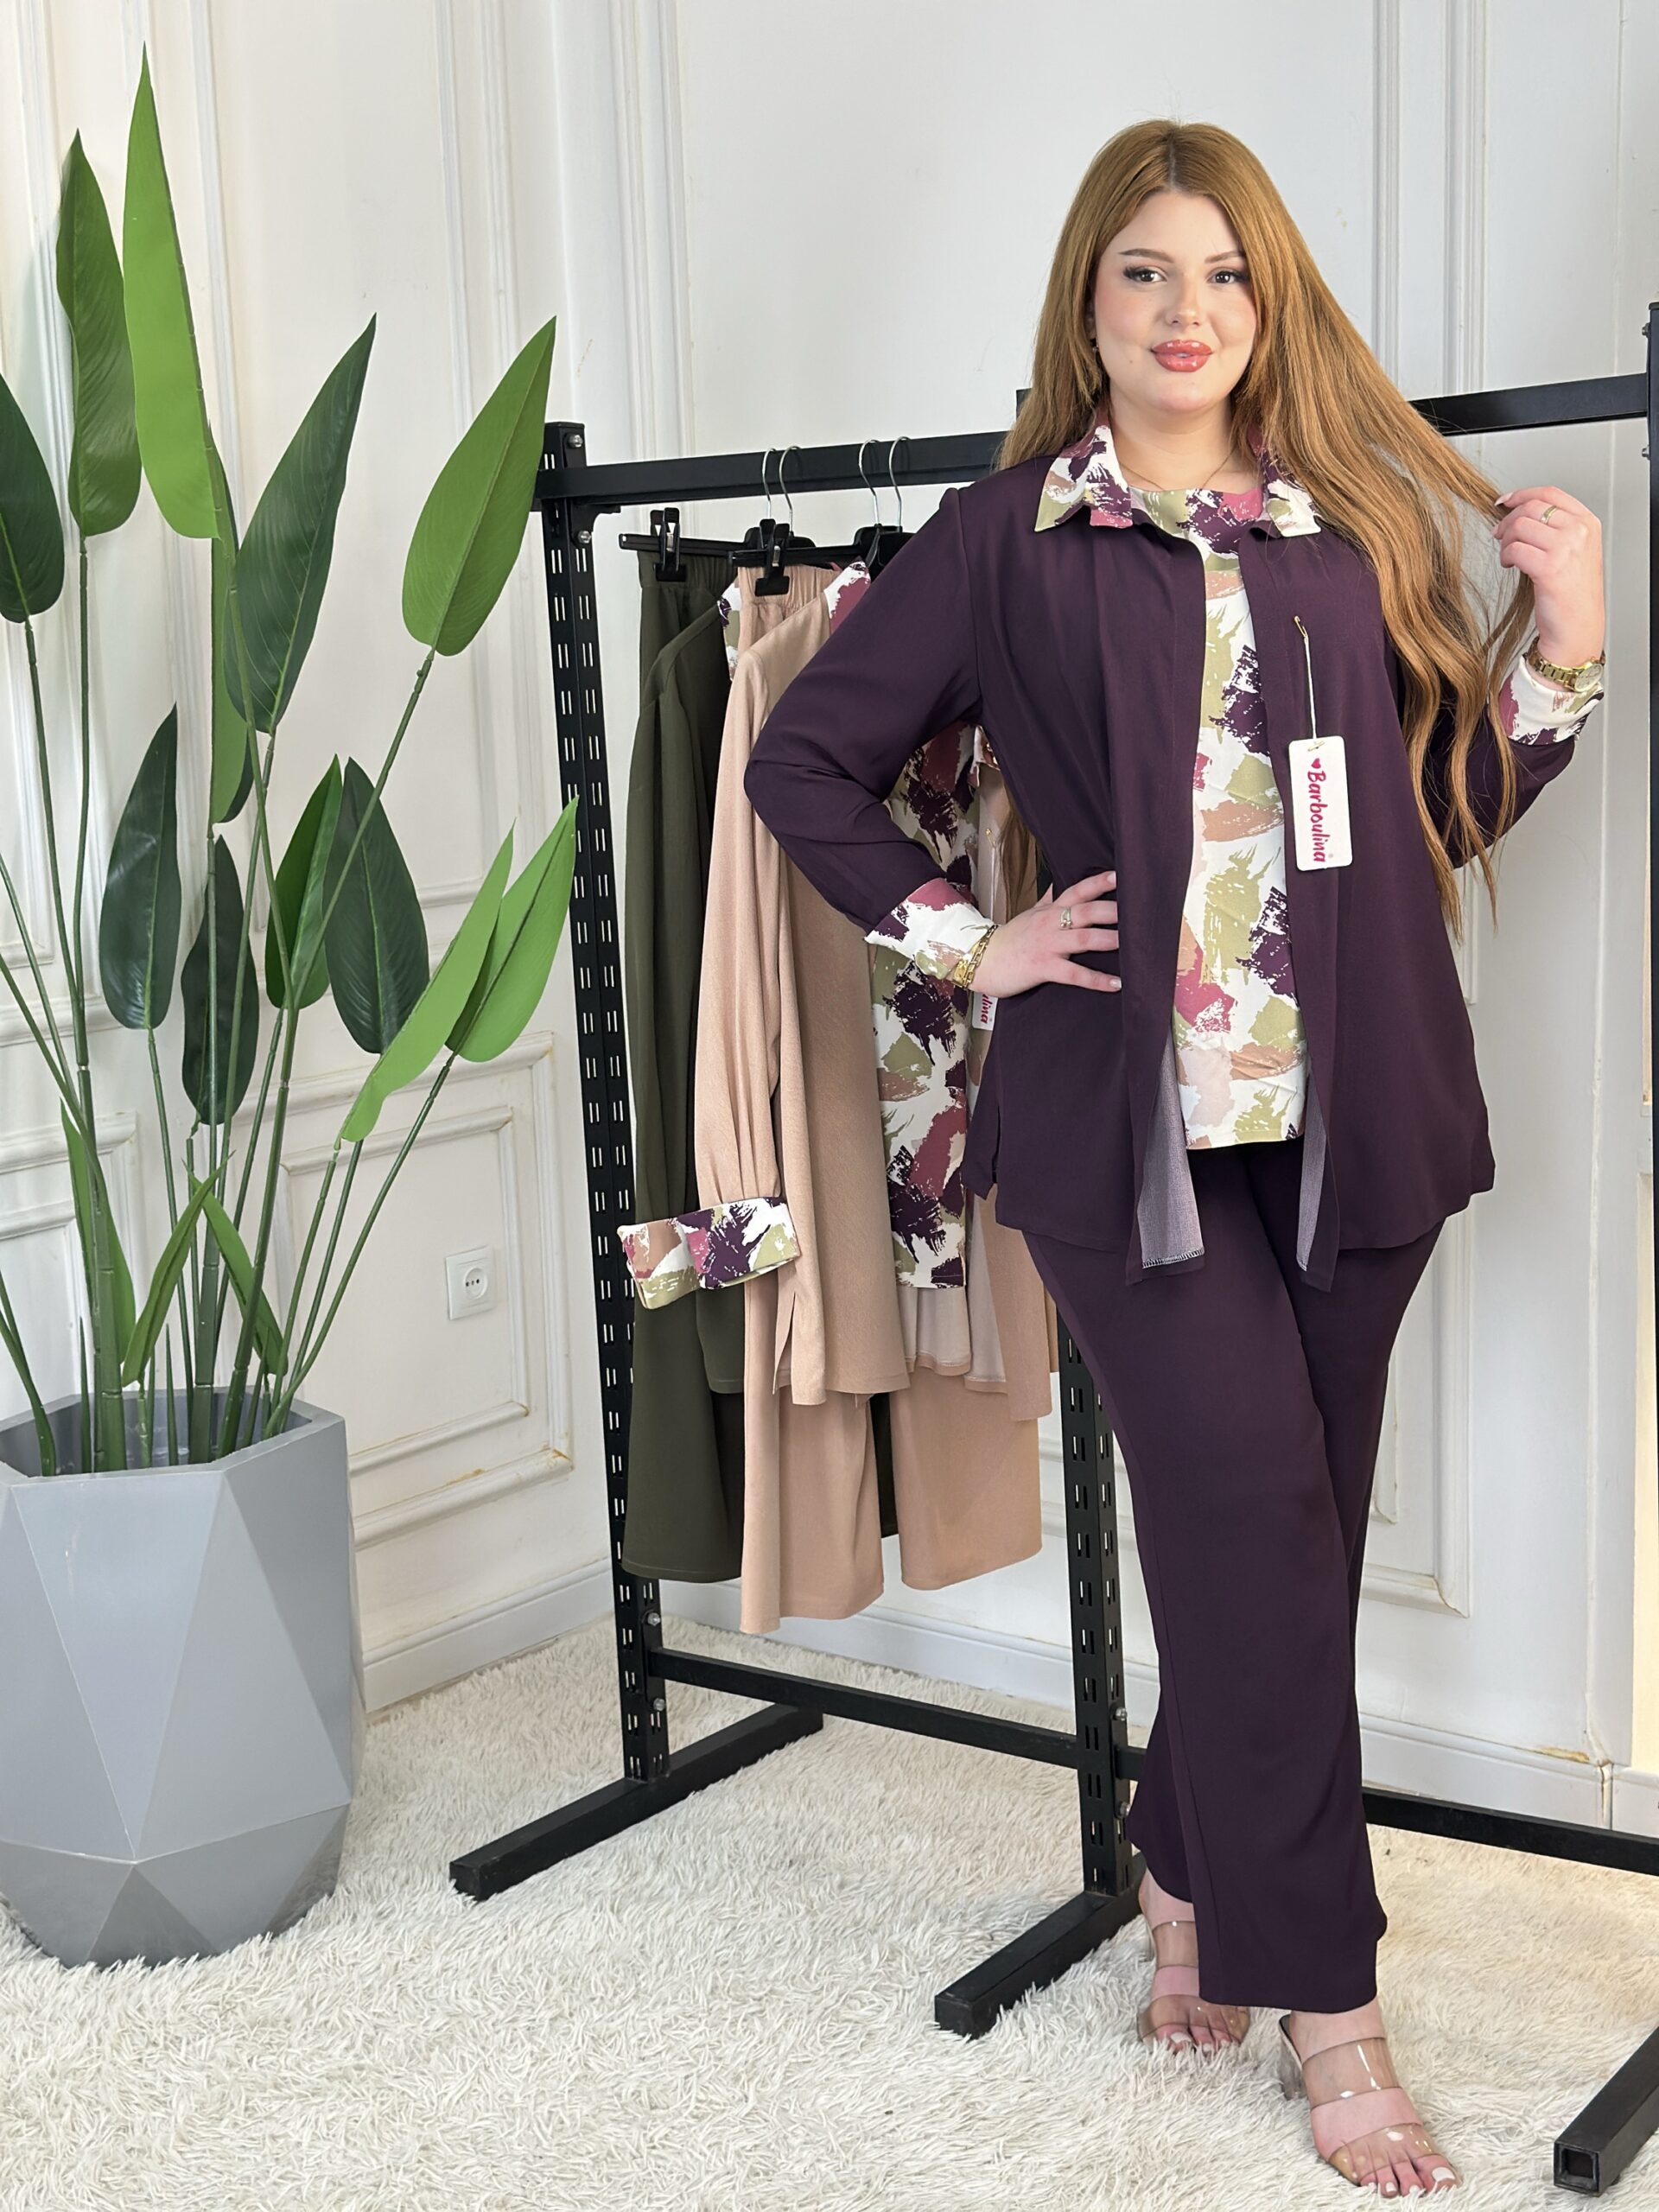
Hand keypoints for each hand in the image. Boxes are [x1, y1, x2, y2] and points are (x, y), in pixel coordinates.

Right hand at [976, 869, 1119, 997]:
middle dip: (1112, 910)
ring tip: (1133, 943)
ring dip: (1109, 940)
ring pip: (1083, 938)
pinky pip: (1074, 974)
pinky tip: (1116, 983)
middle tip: (1137, 910)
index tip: (1120, 875)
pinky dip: (1096, 979)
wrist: (982, 960)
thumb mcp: (1030, 914)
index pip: (1078, 890)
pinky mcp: (1043, 968)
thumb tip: (1060, 883)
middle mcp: (1051, 923)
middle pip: (1085, 911)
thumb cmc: (1010, 939)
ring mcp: (1048, 945)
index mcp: (1050, 910)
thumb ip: (1048, 900)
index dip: (1099, 882)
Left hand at [1493, 484, 1604, 666]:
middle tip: (1498, 534)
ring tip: (1508, 556)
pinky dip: (1506, 556)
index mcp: (1587, 523)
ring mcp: (1566, 548)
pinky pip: (1514, 549)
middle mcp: (1579, 531)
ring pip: (1520, 526)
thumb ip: (1556, 529)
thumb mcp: (1574, 552)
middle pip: (1531, 508)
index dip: (1522, 494)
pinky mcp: (1549, 567)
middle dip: (1508, 520)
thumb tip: (1520, 513)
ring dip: (1505, 540)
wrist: (1577, 627)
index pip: (1551, 493)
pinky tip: (1509, 565)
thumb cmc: (1572, 593)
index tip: (1505, 501)